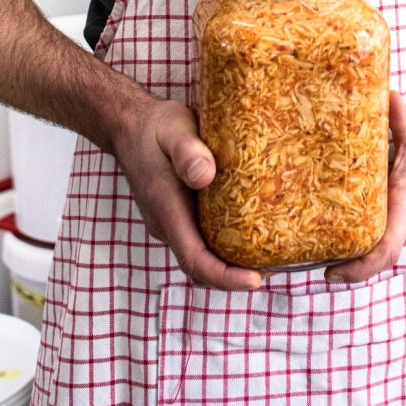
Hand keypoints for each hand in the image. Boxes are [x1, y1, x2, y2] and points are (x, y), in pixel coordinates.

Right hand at [114, 96, 261, 291]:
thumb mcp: (174, 128)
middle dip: (235, 276)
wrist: (131, 125)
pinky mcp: (177, 215)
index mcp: (166, 209)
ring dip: (231, 263)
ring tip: (268, 253)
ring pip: (201, 255)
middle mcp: (166, 224)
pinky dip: (224, 245)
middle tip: (275, 266)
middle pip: (201, 267)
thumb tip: (205, 175)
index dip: (225, 277)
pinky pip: (201, 239)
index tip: (256, 280)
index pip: (195, 260)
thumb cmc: (155, 126)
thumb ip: (187, 150)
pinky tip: (249, 230)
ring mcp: (171, 222)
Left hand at [324, 90, 405, 283]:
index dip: (360, 267)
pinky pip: (377, 237)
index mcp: (405, 205)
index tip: (332, 271)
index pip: (385, 250)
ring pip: (375, 250)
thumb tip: (386, 94)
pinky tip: (331, 229)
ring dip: (348, 254)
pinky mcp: (399, 218)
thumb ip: (400, 113)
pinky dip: (357, 240)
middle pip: (373, 257)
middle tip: (305, 259)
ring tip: (310, 248)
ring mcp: (403, 223)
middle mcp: (404, 222)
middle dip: (343, 265)